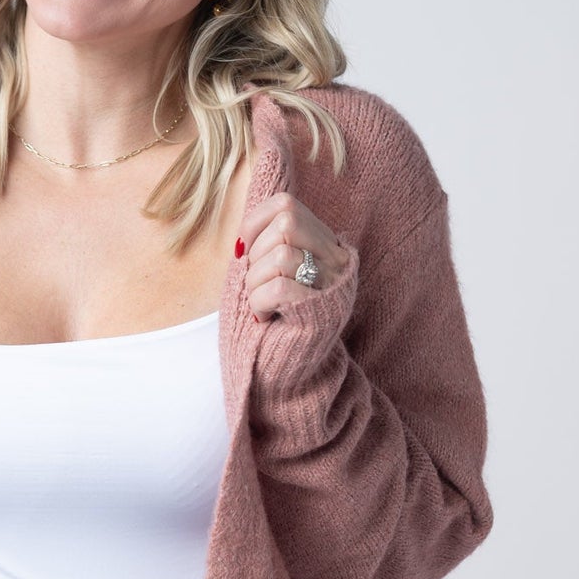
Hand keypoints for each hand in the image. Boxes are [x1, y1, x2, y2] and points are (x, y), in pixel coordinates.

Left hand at [236, 190, 352, 322]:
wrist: (288, 373)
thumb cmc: (274, 321)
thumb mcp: (272, 275)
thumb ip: (266, 248)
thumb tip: (241, 240)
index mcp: (325, 246)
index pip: (286, 205)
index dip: (254, 222)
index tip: (243, 251)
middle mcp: (337, 261)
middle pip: (286, 224)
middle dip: (255, 255)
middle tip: (256, 285)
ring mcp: (333, 286)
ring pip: (280, 255)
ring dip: (254, 283)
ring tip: (260, 304)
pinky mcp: (322, 312)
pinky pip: (278, 288)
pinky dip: (259, 302)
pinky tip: (264, 316)